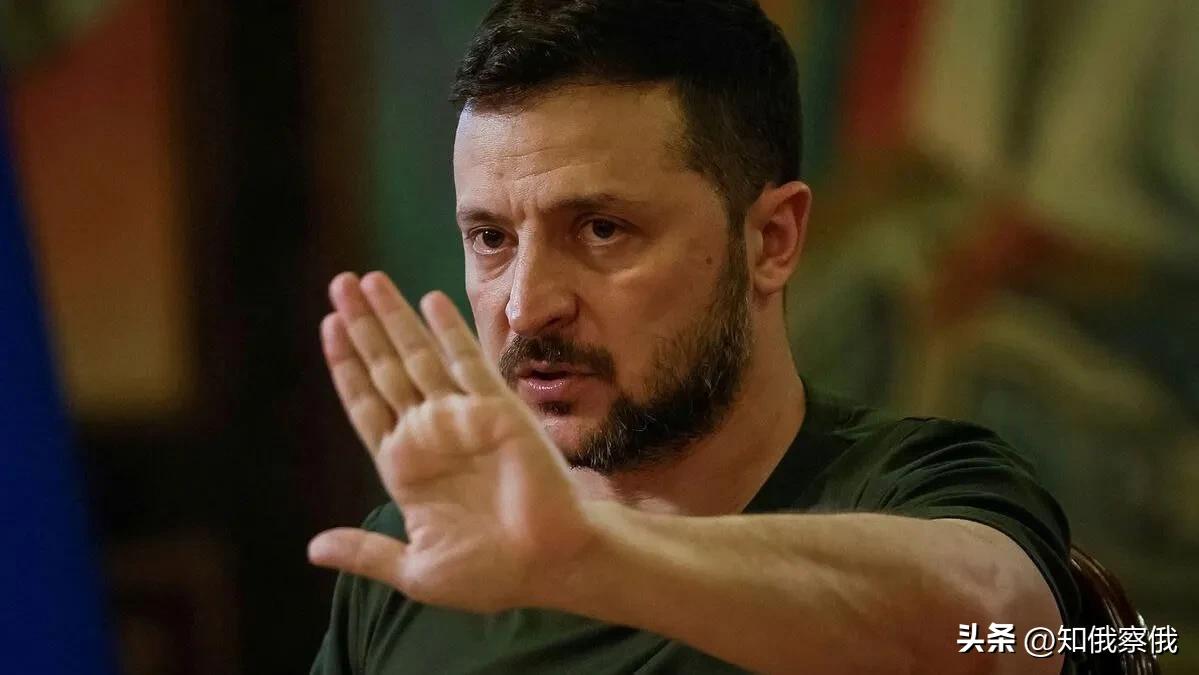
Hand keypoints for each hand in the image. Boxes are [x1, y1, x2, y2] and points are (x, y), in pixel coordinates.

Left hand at [308, 272, 594, 612]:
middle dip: (362, 327)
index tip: (328, 328)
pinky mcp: (497, 410)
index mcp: (405, 467)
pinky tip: (428, 301)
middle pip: (386, 369)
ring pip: (418, 357)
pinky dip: (448, 331)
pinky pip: (468, 363)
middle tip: (338, 285)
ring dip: (393, 319)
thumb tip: (313, 549)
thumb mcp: (416, 569)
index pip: (366, 404)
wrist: (548, 565)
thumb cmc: (489, 574)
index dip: (346, 366)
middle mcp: (430, 434)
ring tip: (367, 281)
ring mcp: (462, 418)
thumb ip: (366, 553)